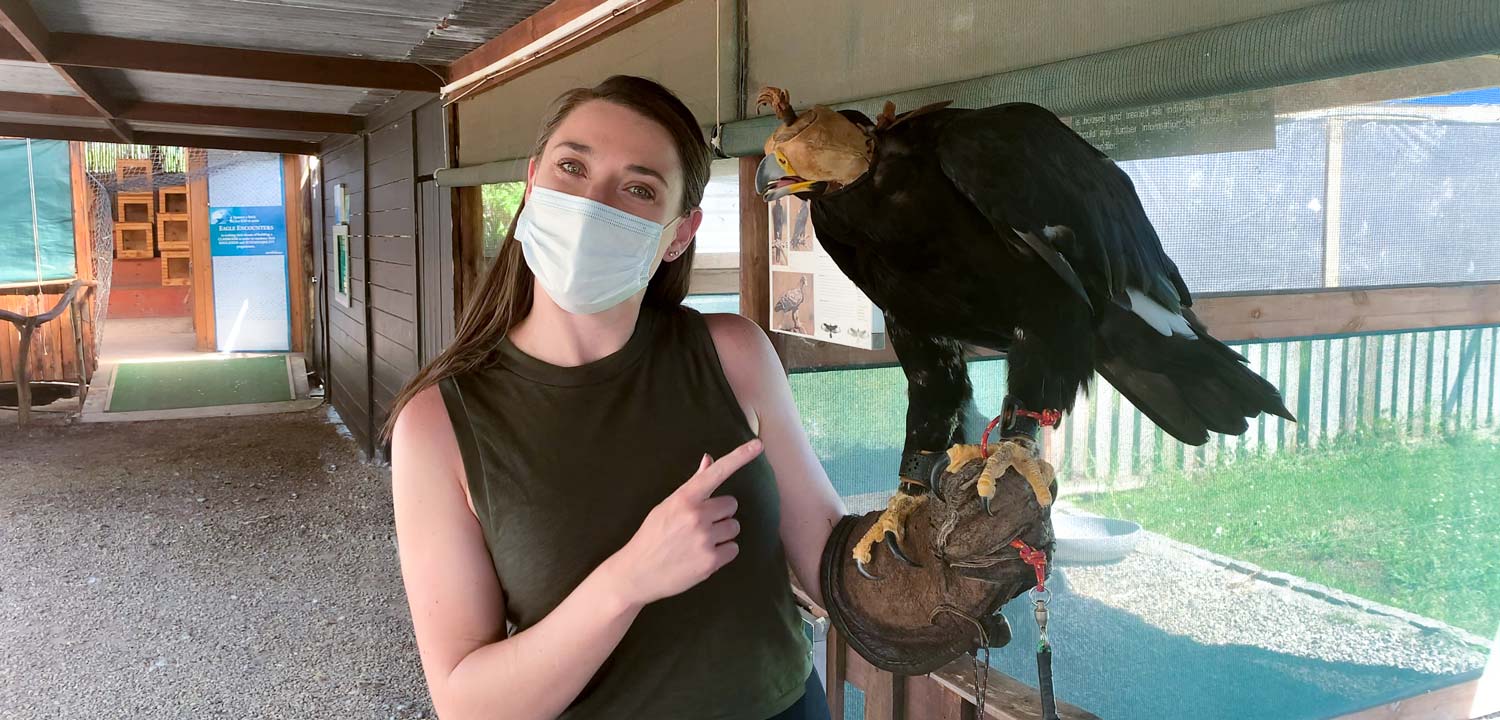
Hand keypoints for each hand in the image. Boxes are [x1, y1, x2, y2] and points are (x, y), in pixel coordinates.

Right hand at [606, 438, 762, 606]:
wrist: (636, 572)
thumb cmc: (652, 535)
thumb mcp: (667, 506)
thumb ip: (692, 485)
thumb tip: (709, 460)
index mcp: (684, 498)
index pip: (717, 472)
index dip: (740, 457)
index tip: (758, 445)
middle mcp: (696, 516)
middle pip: (731, 505)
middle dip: (720, 513)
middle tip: (699, 525)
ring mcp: (704, 539)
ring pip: (734, 527)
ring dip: (722, 534)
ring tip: (699, 542)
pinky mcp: (711, 561)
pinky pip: (733, 549)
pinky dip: (722, 553)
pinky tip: (702, 555)